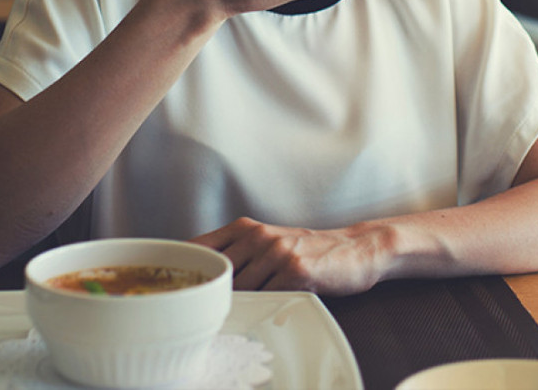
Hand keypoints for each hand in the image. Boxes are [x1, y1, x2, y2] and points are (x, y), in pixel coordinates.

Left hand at [191, 217, 389, 295]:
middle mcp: (259, 236)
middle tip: (211, 309)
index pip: (201, 247)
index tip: (182, 288)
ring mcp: (277, 253)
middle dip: (213, 294)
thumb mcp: (269, 241)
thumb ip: (238, 253)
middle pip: (217, 274)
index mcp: (247, 227)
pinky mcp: (295, 272)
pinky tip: (270, 307)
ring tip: (246, 309)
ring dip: (240, 305)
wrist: (355, 249)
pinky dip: (263, 308)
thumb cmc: (310, 250)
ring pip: (240, 289)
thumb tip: (203, 278)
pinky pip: (266, 298)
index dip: (187, 269)